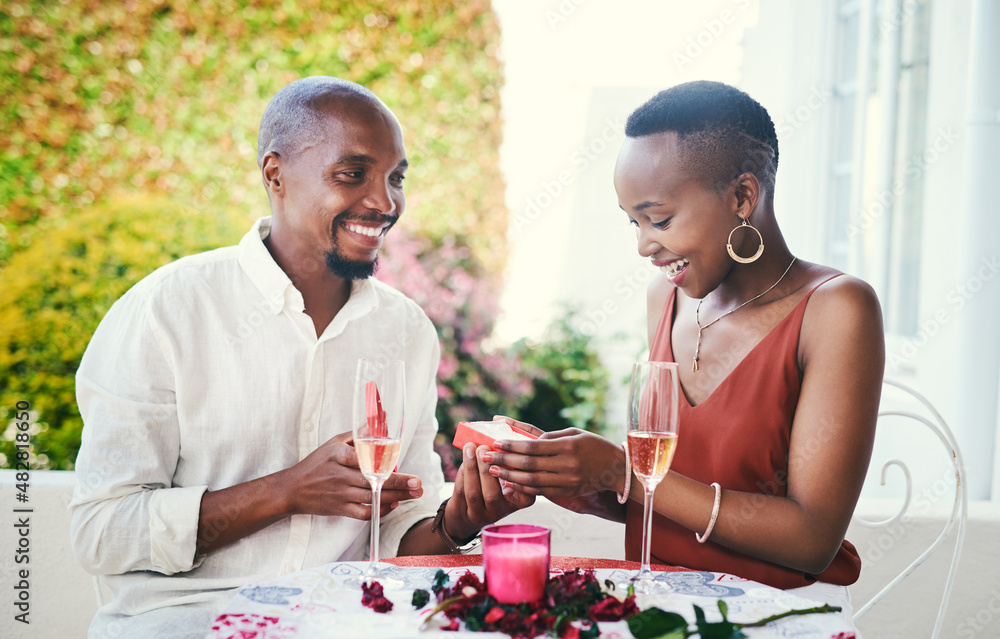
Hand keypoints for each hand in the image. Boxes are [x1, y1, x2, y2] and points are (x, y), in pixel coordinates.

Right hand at [280, 432, 422, 519]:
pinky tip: (393, 504)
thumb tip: (378, 424)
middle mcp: (340, 476)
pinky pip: (364, 513)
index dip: (386, 463)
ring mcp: (341, 494)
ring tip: (414, 494)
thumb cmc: (316, 463)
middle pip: (374, 481)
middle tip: (419, 485)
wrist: (292, 489)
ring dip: (396, 497)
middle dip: (400, 484)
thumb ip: (357, 435)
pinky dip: (380, 510)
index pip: (366, 459)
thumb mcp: (333, 443)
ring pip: (373, 498)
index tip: (402, 462)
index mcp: (339, 456)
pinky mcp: (340, 509)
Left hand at [444, 442, 534, 541]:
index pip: (526, 498)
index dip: (520, 482)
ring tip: (470, 448)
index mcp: (518, 502)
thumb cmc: (493, 485)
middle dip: (485, 469)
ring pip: (474, 493)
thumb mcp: (507, 478)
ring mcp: (481, 515)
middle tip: (483, 448)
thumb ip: (510, 463)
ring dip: (471, 468)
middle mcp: (501, 512)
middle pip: (492, 494)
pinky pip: (461, 491)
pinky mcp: (464, 512)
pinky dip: (463, 472)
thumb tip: (503, 432)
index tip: (512, 461)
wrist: (467, 511)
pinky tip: (465, 458)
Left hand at [486, 416, 626, 499]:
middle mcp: (567, 464)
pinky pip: (541, 491)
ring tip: (493, 470)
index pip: (533, 446)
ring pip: (532, 480)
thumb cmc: (594, 445)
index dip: (512, 445)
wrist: (616, 468)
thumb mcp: (575, 433)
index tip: (496, 442)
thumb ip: (551, 436)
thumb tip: (528, 442)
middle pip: (529, 464)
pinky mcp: (568, 491)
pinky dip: (523, 487)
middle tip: (485, 456)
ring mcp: (567, 480)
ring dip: (510, 475)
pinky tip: (510, 483)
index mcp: (568, 446)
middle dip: (504, 460)